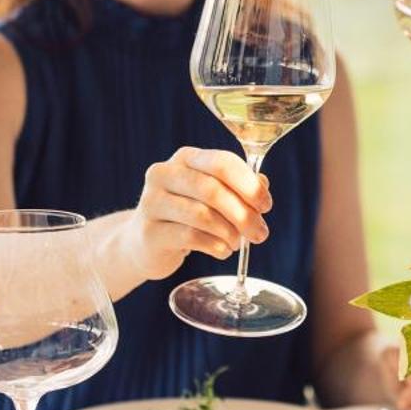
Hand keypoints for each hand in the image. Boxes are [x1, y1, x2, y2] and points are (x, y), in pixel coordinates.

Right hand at [120, 146, 270, 281]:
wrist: (144, 242)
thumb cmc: (186, 215)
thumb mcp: (212, 196)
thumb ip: (238, 187)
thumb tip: (262, 185)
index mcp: (185, 158)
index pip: (222, 162)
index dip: (249, 185)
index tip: (266, 206)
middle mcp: (164, 174)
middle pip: (212, 189)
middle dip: (243, 214)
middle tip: (260, 233)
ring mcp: (151, 202)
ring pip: (202, 215)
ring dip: (230, 232)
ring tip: (238, 243)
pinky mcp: (149, 232)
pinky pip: (191, 237)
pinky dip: (215, 246)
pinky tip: (223, 251)